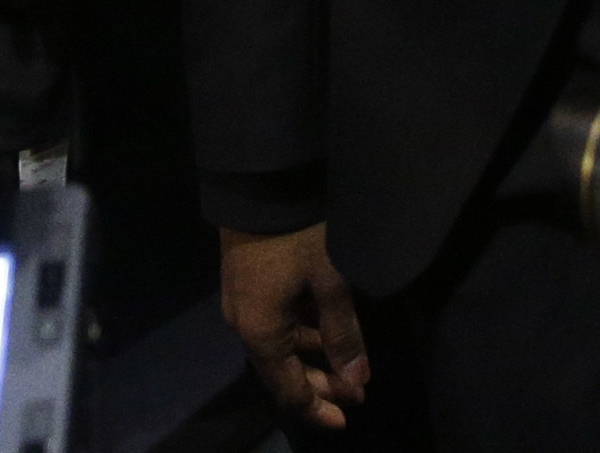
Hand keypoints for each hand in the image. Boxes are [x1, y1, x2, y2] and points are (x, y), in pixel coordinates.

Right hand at [219, 223, 370, 428]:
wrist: (261, 180)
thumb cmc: (299, 234)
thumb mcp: (331, 281)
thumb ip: (344, 334)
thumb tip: (357, 381)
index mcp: (261, 332)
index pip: (288, 390)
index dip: (318, 408)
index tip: (347, 418)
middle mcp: (244, 323)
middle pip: (282, 370)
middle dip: (321, 383)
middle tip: (357, 391)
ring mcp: (242, 300)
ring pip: (279, 343)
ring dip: (313, 355)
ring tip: (348, 360)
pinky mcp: (245, 278)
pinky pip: (274, 321)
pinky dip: (301, 331)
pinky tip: (325, 323)